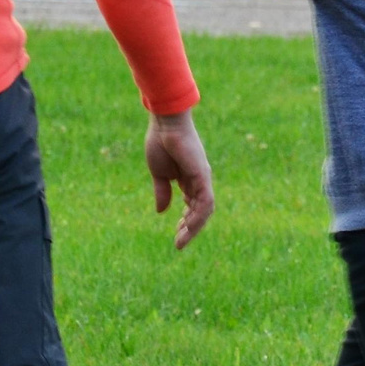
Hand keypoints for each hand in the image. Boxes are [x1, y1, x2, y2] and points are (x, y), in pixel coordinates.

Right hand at [143, 110, 215, 249]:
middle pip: (200, 211)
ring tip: (181, 240)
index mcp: (189, 179)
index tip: (176, 233)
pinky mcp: (202, 175)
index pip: (193, 205)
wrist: (165, 122)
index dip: (186, 221)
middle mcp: (200, 180)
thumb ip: (162, 192)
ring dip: (194, 227)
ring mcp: (203, 178)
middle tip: (179, 243)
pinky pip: (205, 201)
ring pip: (204, 210)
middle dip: (190, 228)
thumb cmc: (161, 142)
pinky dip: (197, 216)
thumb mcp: (159, 173)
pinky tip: (186, 226)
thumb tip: (162, 211)